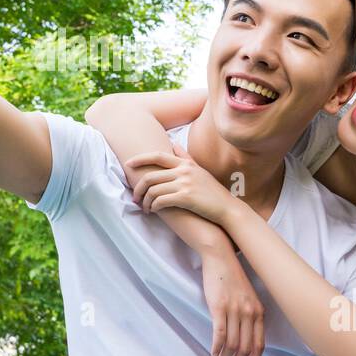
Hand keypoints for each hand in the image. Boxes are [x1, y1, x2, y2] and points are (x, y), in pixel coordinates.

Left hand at [124, 142, 240, 224]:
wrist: (227, 208)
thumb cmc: (212, 191)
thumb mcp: (199, 170)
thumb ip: (185, 157)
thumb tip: (173, 144)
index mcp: (185, 163)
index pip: (157, 156)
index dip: (140, 159)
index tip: (128, 164)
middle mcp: (184, 171)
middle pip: (150, 176)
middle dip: (138, 188)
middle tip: (135, 197)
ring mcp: (185, 183)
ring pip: (153, 190)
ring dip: (145, 201)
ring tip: (145, 207)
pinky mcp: (186, 197)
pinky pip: (161, 201)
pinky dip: (154, 206)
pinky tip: (154, 211)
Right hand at [201, 251, 264, 355]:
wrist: (220, 256)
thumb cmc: (232, 276)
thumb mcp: (247, 296)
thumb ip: (249, 314)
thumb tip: (244, 336)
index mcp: (258, 311)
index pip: (259, 344)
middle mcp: (249, 313)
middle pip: (246, 348)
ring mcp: (235, 310)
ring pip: (232, 344)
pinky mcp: (219, 307)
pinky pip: (219, 334)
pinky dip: (216, 348)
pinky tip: (212, 355)